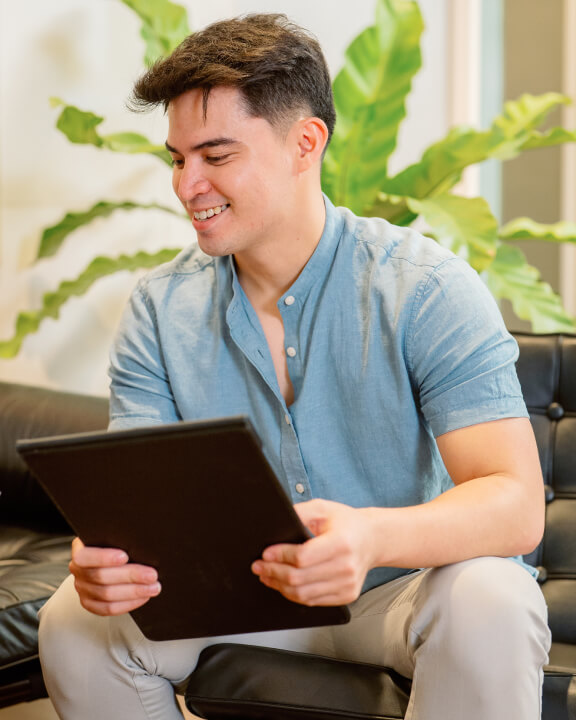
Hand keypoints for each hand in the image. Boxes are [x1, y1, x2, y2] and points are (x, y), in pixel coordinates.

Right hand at [69, 537, 160, 615]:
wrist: (111, 558)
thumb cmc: (117, 544)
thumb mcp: (116, 535)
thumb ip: (121, 538)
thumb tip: (140, 541)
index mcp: (80, 548)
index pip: (84, 556)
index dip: (104, 558)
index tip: (125, 556)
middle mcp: (78, 569)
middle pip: (101, 577)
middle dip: (130, 576)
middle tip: (151, 575)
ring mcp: (82, 588)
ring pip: (106, 595)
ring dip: (133, 592)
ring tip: (152, 587)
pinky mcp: (90, 603)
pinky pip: (108, 608)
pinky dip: (128, 604)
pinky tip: (143, 597)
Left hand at [251, 499, 375, 605]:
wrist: (373, 539)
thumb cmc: (347, 522)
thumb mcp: (323, 508)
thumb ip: (299, 513)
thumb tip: (275, 524)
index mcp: (341, 543)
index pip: (302, 556)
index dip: (280, 556)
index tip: (265, 554)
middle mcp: (347, 567)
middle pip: (299, 578)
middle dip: (273, 573)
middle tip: (259, 566)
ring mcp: (348, 585)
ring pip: (303, 594)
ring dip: (280, 586)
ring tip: (267, 576)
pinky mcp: (347, 595)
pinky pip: (313, 601)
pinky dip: (294, 594)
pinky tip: (284, 585)